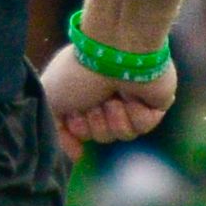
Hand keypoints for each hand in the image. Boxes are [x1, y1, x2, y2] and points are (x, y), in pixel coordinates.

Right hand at [42, 43, 179, 155]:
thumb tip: (77, 155)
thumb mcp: (50, 99)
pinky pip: (143, 126)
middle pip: (102, 136)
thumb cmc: (80, 70)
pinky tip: (131, 98)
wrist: (115, 51)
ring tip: (114, 97)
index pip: (82, 132)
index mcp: (85, 95)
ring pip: (123, 134)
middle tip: (96, 102)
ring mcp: (132, 101)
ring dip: (114, 118)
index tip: (75, 112)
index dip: (77, 128)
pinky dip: (135, 114)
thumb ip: (55, 129)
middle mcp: (108, 98)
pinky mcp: (155, 103)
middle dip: (96, 123)